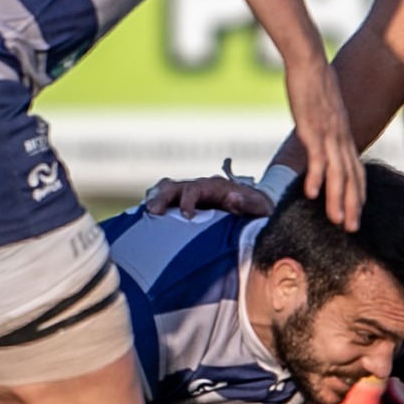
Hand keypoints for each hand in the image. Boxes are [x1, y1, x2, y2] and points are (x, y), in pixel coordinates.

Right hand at [141, 173, 275, 218]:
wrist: (256, 205)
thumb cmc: (257, 208)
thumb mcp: (259, 206)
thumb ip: (248, 202)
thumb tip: (234, 197)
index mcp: (215, 187)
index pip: (195, 189)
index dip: (188, 201)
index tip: (187, 217)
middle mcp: (200, 186)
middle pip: (175, 186)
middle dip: (163, 198)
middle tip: (153, 212)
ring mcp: (191, 192)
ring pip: (167, 188)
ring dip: (155, 198)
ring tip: (145, 211)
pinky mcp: (185, 201)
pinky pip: (165, 197)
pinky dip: (154, 202)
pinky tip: (145, 215)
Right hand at [284, 56, 364, 230]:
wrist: (310, 61)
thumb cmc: (314, 82)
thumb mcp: (324, 110)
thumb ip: (325, 126)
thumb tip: (321, 134)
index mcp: (343, 135)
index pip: (356, 170)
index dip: (358, 193)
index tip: (357, 213)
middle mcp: (341, 137)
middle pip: (351, 177)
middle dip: (354, 205)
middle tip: (354, 230)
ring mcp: (328, 134)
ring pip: (338, 173)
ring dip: (338, 199)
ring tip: (339, 222)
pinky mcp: (313, 128)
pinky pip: (317, 158)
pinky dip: (316, 177)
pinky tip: (312, 194)